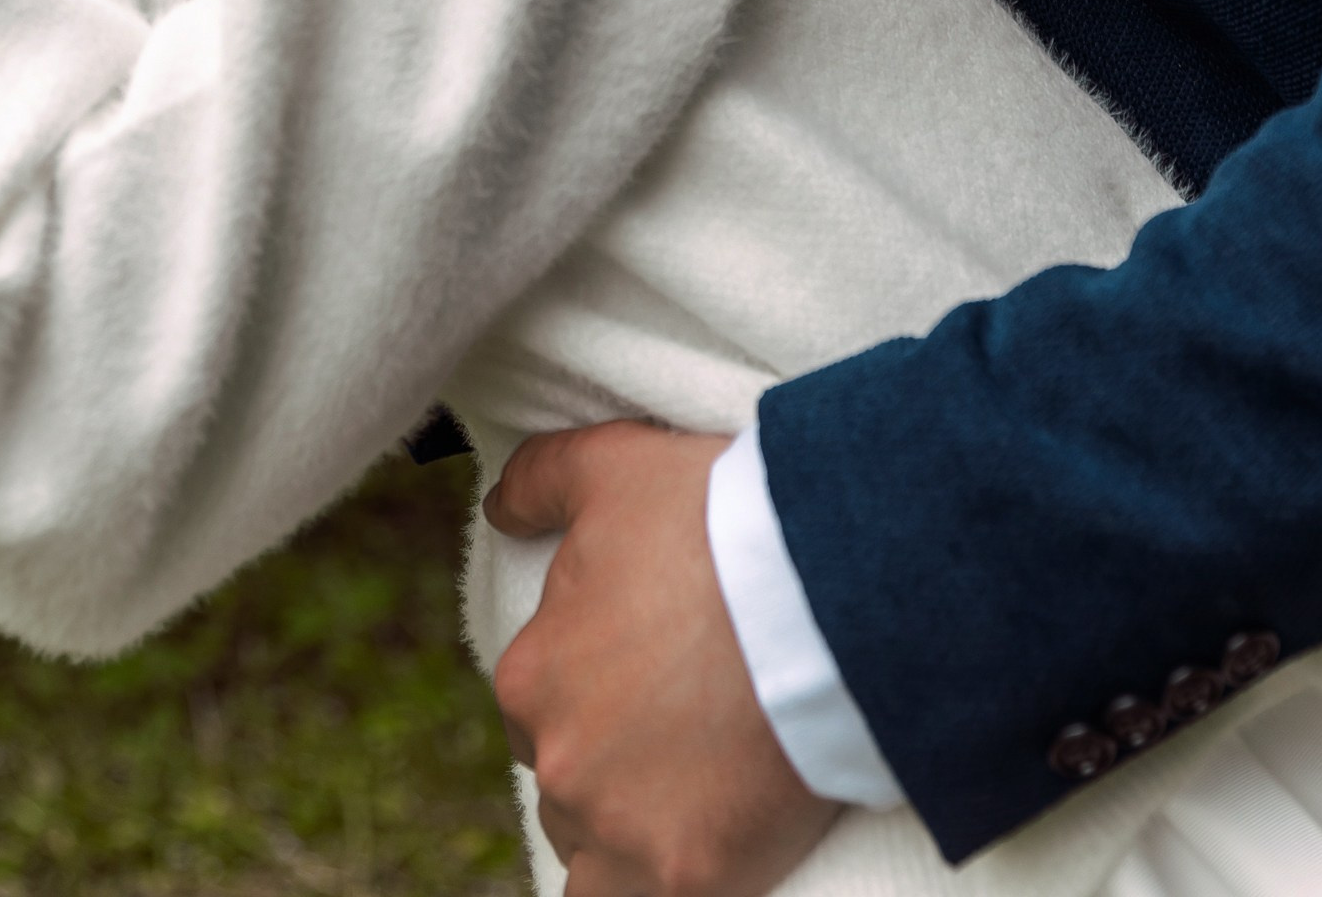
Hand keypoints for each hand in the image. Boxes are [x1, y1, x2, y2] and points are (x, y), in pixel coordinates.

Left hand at [487, 423, 835, 896]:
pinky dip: (656, 880)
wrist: (823, 586)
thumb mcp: (613, 466)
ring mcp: (620, 828)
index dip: (596, 683)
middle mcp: (560, 763)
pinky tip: (694, 851)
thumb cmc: (716, 519)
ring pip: (597, 853)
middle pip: (570, 780)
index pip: (541, 702)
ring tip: (699, 785)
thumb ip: (540, 483)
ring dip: (631, 827)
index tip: (654, 668)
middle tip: (684, 724)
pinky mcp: (688, 876)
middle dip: (612, 758)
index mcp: (533, 676)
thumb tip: (498, 510)